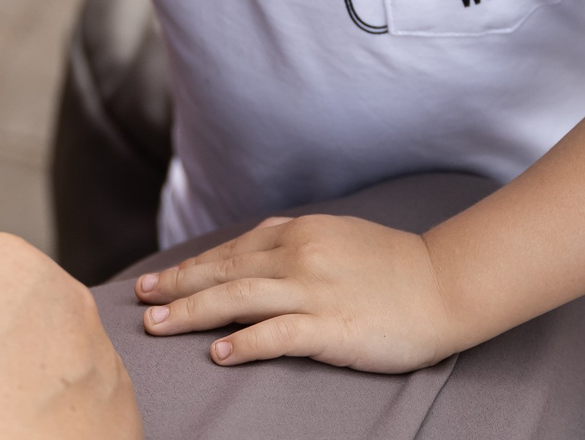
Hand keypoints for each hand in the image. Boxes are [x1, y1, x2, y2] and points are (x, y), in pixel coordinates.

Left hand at [134, 213, 465, 372]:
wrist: (444, 283)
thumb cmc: (391, 266)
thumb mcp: (334, 236)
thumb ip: (292, 242)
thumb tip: (248, 253)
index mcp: (298, 232)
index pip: (229, 251)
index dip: (189, 267)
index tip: (156, 281)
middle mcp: (298, 255)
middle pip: (222, 271)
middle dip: (176, 287)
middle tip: (140, 301)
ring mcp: (314, 290)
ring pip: (238, 298)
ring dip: (192, 312)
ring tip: (158, 327)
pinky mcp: (331, 325)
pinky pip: (277, 333)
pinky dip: (243, 342)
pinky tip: (218, 353)